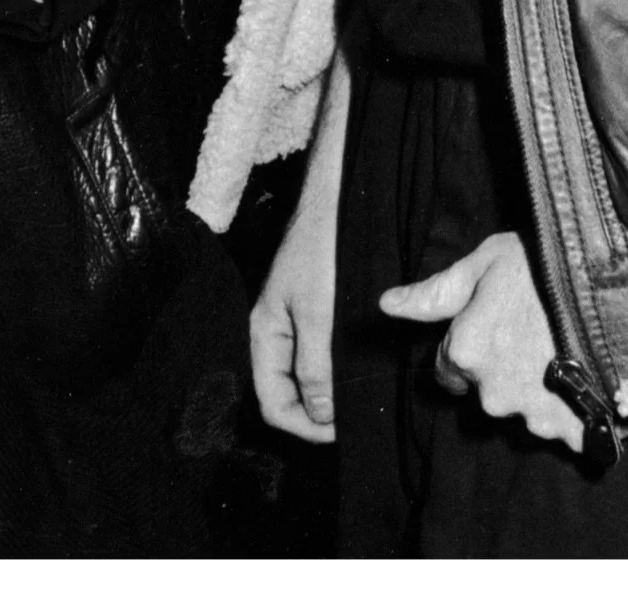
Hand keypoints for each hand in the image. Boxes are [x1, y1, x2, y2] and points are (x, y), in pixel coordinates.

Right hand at [250, 48, 348, 441]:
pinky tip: (363, 367)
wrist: (339, 196)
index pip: (272, 404)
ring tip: (363, 395)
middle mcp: (277, 332)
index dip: (304, 427)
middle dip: (318, 414)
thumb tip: (321, 417)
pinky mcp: (319, 309)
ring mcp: (298, 320)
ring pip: (308, 376)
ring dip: (332, 393)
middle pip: (289, 395)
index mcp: (263, 334)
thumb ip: (314, 367)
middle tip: (356, 418)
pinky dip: (339, 370)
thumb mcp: (317, 312)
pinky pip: (323, 355)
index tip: (340, 431)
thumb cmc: (322, 249)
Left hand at [378, 230, 583, 450]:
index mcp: (465, 352)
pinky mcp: (575, 434)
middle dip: (504, 368)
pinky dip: (575, 409)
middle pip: (488, 390)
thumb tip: (387, 305)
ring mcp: (535, 418)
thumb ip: (435, 292)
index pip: (447, 369)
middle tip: (536, 330)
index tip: (496, 323)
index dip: (470, 344)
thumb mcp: (486, 263)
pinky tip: (590, 374)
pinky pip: (566, 428)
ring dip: (540, 387)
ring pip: (526, 409)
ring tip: (569, 347)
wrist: (622, 293)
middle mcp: (493, 394)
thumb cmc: (549, 268)